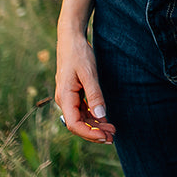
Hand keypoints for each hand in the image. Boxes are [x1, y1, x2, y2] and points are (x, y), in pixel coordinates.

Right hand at [55, 29, 115, 143]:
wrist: (71, 39)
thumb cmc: (79, 54)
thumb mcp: (88, 74)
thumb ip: (94, 95)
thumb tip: (101, 116)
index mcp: (64, 97)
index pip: (74, 124)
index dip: (89, 133)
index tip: (104, 137)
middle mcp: (64, 100)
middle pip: (78, 124)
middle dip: (94, 132)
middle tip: (113, 137)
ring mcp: (68, 97)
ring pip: (81, 118)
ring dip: (95, 126)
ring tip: (112, 131)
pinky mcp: (74, 93)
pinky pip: (82, 110)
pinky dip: (93, 116)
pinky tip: (104, 120)